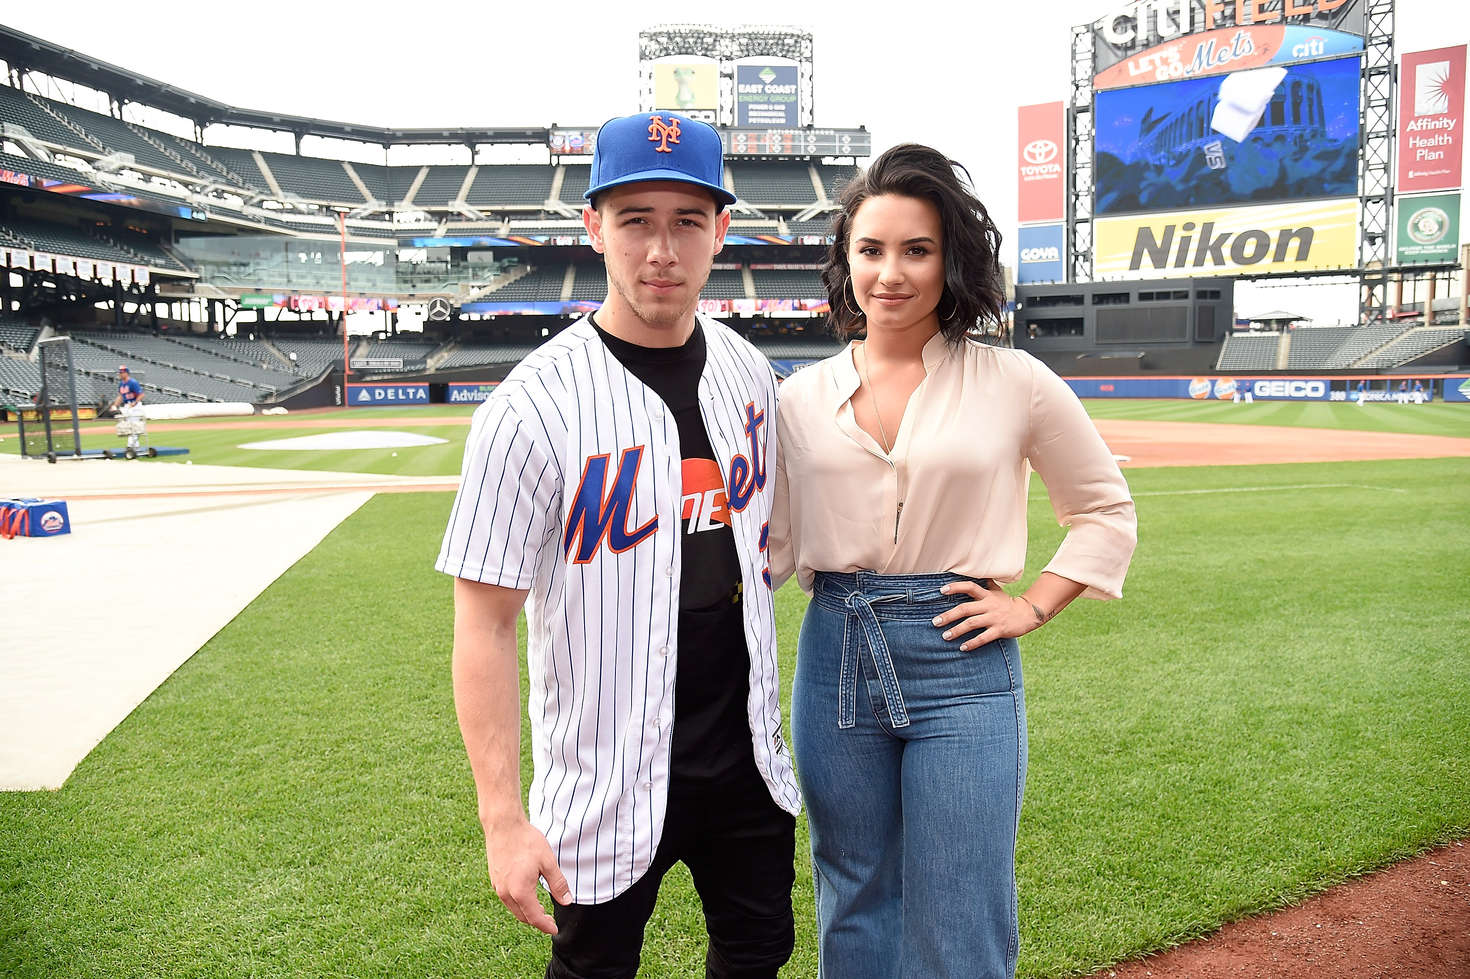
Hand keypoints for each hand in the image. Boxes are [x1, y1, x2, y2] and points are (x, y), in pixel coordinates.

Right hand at [483, 816, 571, 934]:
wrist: (503, 825)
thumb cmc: (526, 841)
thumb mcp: (548, 862)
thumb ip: (558, 884)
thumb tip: (566, 901)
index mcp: (520, 892)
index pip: (535, 918)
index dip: (546, 926)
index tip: (554, 930)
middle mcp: (506, 893)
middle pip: (523, 916)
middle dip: (537, 921)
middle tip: (550, 920)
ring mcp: (498, 886)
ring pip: (514, 908)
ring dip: (527, 912)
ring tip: (540, 908)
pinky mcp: (494, 879)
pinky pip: (507, 898)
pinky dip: (518, 902)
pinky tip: (527, 894)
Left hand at [932, 580, 1047, 651]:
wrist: (1028, 614)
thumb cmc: (1008, 603)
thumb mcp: (997, 591)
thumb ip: (985, 583)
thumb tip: (977, 572)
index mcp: (987, 595)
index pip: (970, 587)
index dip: (956, 587)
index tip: (941, 590)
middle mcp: (989, 605)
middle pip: (965, 609)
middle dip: (949, 615)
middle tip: (935, 622)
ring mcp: (994, 618)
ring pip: (972, 624)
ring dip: (957, 630)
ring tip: (945, 636)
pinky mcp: (999, 630)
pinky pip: (984, 638)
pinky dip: (972, 643)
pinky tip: (962, 647)